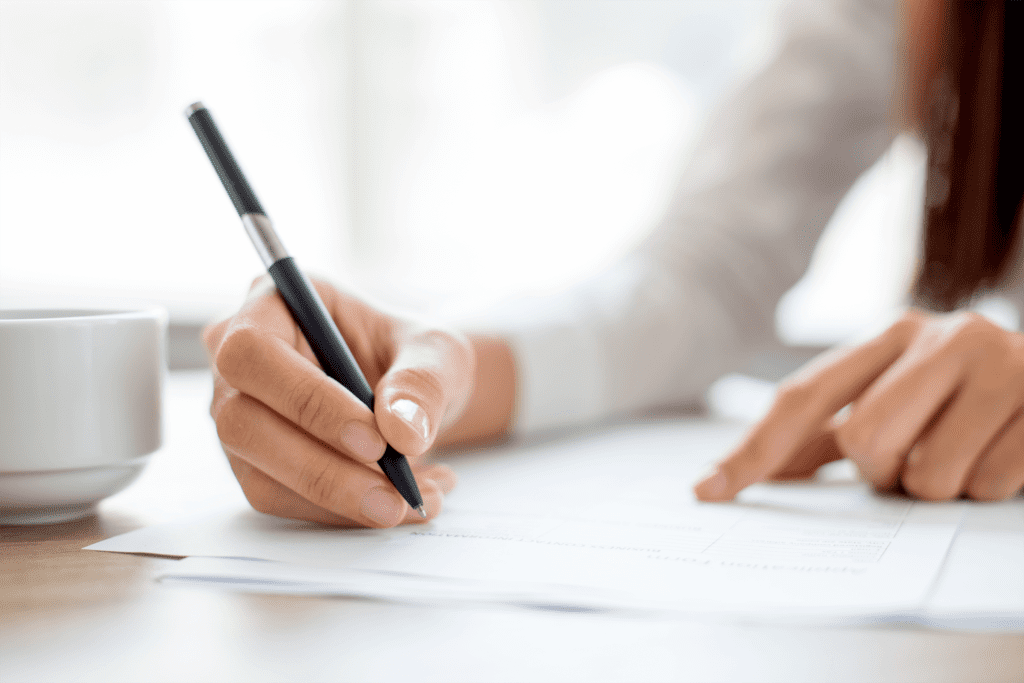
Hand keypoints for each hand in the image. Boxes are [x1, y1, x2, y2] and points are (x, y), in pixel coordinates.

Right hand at [203, 276, 473, 526]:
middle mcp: (238, 362)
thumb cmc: (414, 356)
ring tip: (410, 501)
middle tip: (393, 494)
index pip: (254, 351)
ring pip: (260, 474)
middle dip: (322, 468)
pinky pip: (282, 501)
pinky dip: (342, 514)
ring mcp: (238, 415)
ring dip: (338, 501)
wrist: (415, 396)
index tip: (373, 440)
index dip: (306, 400)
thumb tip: (402, 432)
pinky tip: (399, 504)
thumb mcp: (437, 352)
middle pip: (242, 422)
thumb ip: (423, 381)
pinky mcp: (253, 464)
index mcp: (271, 304)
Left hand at [695, 309, 1023, 501]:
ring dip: (938, 487)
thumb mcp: (901, 398)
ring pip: (927, 475)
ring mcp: (1001, 364)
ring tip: (965, 454)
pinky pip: (988, 484)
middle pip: (863, 441)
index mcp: (892, 333)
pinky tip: (1004, 454)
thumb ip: (828, 433)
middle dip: (884, 473)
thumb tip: (747, 474)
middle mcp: (942, 335)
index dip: (755, 448)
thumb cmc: (969, 398)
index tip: (709, 490)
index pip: (804, 397)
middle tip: (914, 462)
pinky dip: (988, 488)